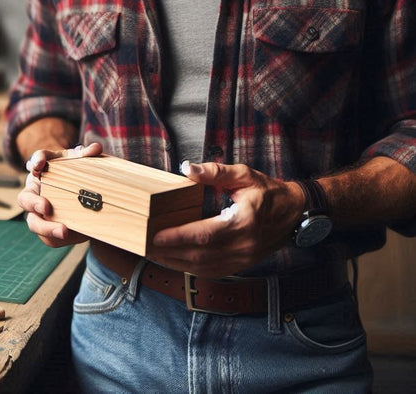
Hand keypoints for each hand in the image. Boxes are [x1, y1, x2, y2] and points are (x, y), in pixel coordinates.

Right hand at [17, 142, 102, 247]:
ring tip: (63, 231)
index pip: (36, 160)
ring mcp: (38, 212)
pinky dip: (58, 238)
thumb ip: (87, 155)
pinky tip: (71, 236)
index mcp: (44, 169)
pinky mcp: (48, 228)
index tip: (39, 165)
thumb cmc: (78, 174)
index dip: (36, 161)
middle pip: (26, 198)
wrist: (86, 199)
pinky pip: (48, 237)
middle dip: (34, 203)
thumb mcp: (82, 163)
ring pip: (33, 222)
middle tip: (46, 207)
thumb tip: (96, 148)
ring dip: (46, 228)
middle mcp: (36, 190)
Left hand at [148, 162, 305, 276]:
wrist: (296, 212)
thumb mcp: (244, 174)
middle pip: (200, 255)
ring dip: (176, 263)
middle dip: (170, 252)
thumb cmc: (268, 192)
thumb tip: (188, 169)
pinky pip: (212, 272)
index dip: (178, 237)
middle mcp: (244, 245)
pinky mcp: (242, 265)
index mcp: (244, 221)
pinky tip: (174, 261)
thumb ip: (215, 172)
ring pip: (204, 268)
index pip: (204, 235)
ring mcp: (244, 259)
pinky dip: (190, 269)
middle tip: (145, 246)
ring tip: (154, 254)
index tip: (155, 235)